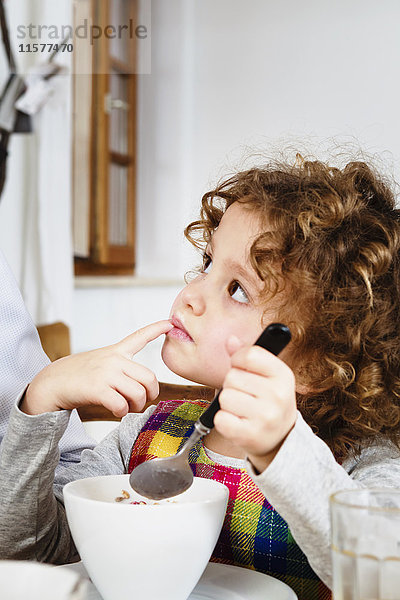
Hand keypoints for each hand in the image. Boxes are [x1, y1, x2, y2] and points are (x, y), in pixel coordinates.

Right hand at [21, 320, 172, 416]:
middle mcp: (114, 360)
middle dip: (150, 394)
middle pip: (149, 378)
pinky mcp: (98, 389)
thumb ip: (120, 369)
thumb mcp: (100, 362)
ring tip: (127, 408)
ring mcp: (106, 373)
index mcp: (115, 352)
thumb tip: (142, 390)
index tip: (169, 323)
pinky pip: (122, 406)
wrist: (51, 382)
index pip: (139, 336)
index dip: (156, 329)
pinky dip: (122, 413)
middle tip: (141, 402)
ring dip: (136, 407)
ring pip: (138, 394)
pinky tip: (116, 411)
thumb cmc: (78, 376)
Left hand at [213, 335, 296, 472]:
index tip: (241, 367)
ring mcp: (266, 417)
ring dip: (228, 403)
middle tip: (246, 395)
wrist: (280, 438)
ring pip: (225, 397)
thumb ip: (246, 356)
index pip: (249, 354)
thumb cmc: (268, 401)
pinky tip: (238, 422)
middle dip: (232, 384)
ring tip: (243, 409)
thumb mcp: (265, 375)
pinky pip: (220, 418)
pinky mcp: (250, 435)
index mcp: (283, 374)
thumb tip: (230, 340)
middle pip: (232, 376)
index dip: (238, 360)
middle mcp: (278, 395)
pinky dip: (224, 420)